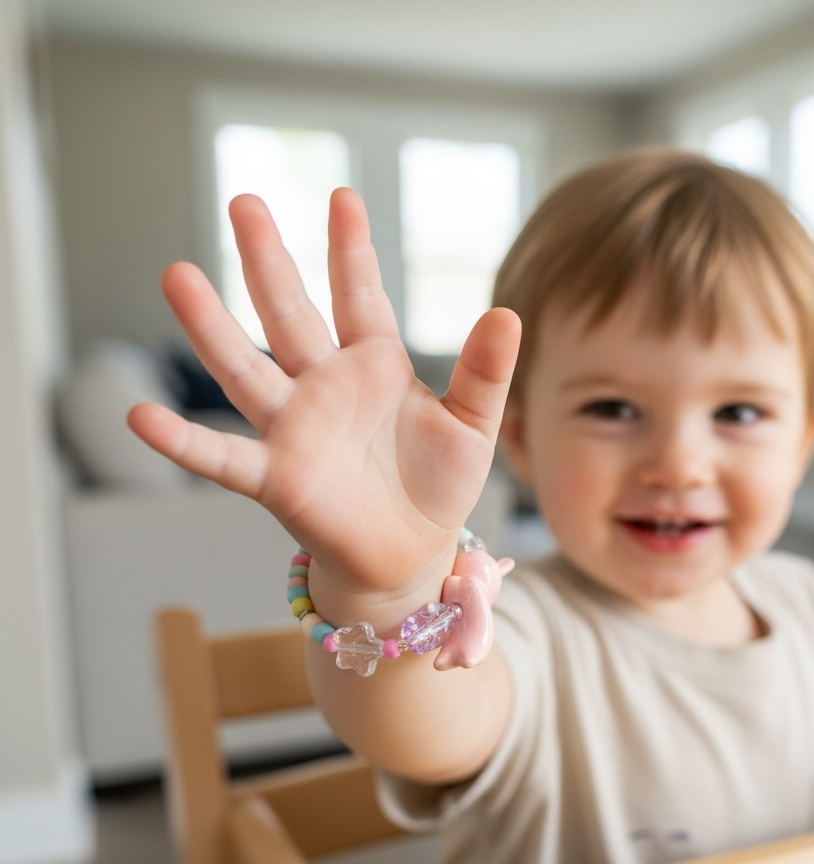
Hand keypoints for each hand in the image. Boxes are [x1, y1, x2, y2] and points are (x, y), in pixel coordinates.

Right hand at [128, 188, 519, 596]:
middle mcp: (325, 387)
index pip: (359, 296)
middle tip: (243, 201)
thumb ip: (484, 372)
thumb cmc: (439, 485)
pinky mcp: (277, 478)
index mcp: (374, 366)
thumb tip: (507, 313)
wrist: (413, 552)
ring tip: (178, 275)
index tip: (342, 196)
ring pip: (245, 369)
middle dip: (268, 260)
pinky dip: (182, 442)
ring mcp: (295, 429)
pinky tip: (141, 418)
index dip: (351, 250)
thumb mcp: (472, 425)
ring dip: (211, 327)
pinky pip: (222, 458)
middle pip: (288, 314)